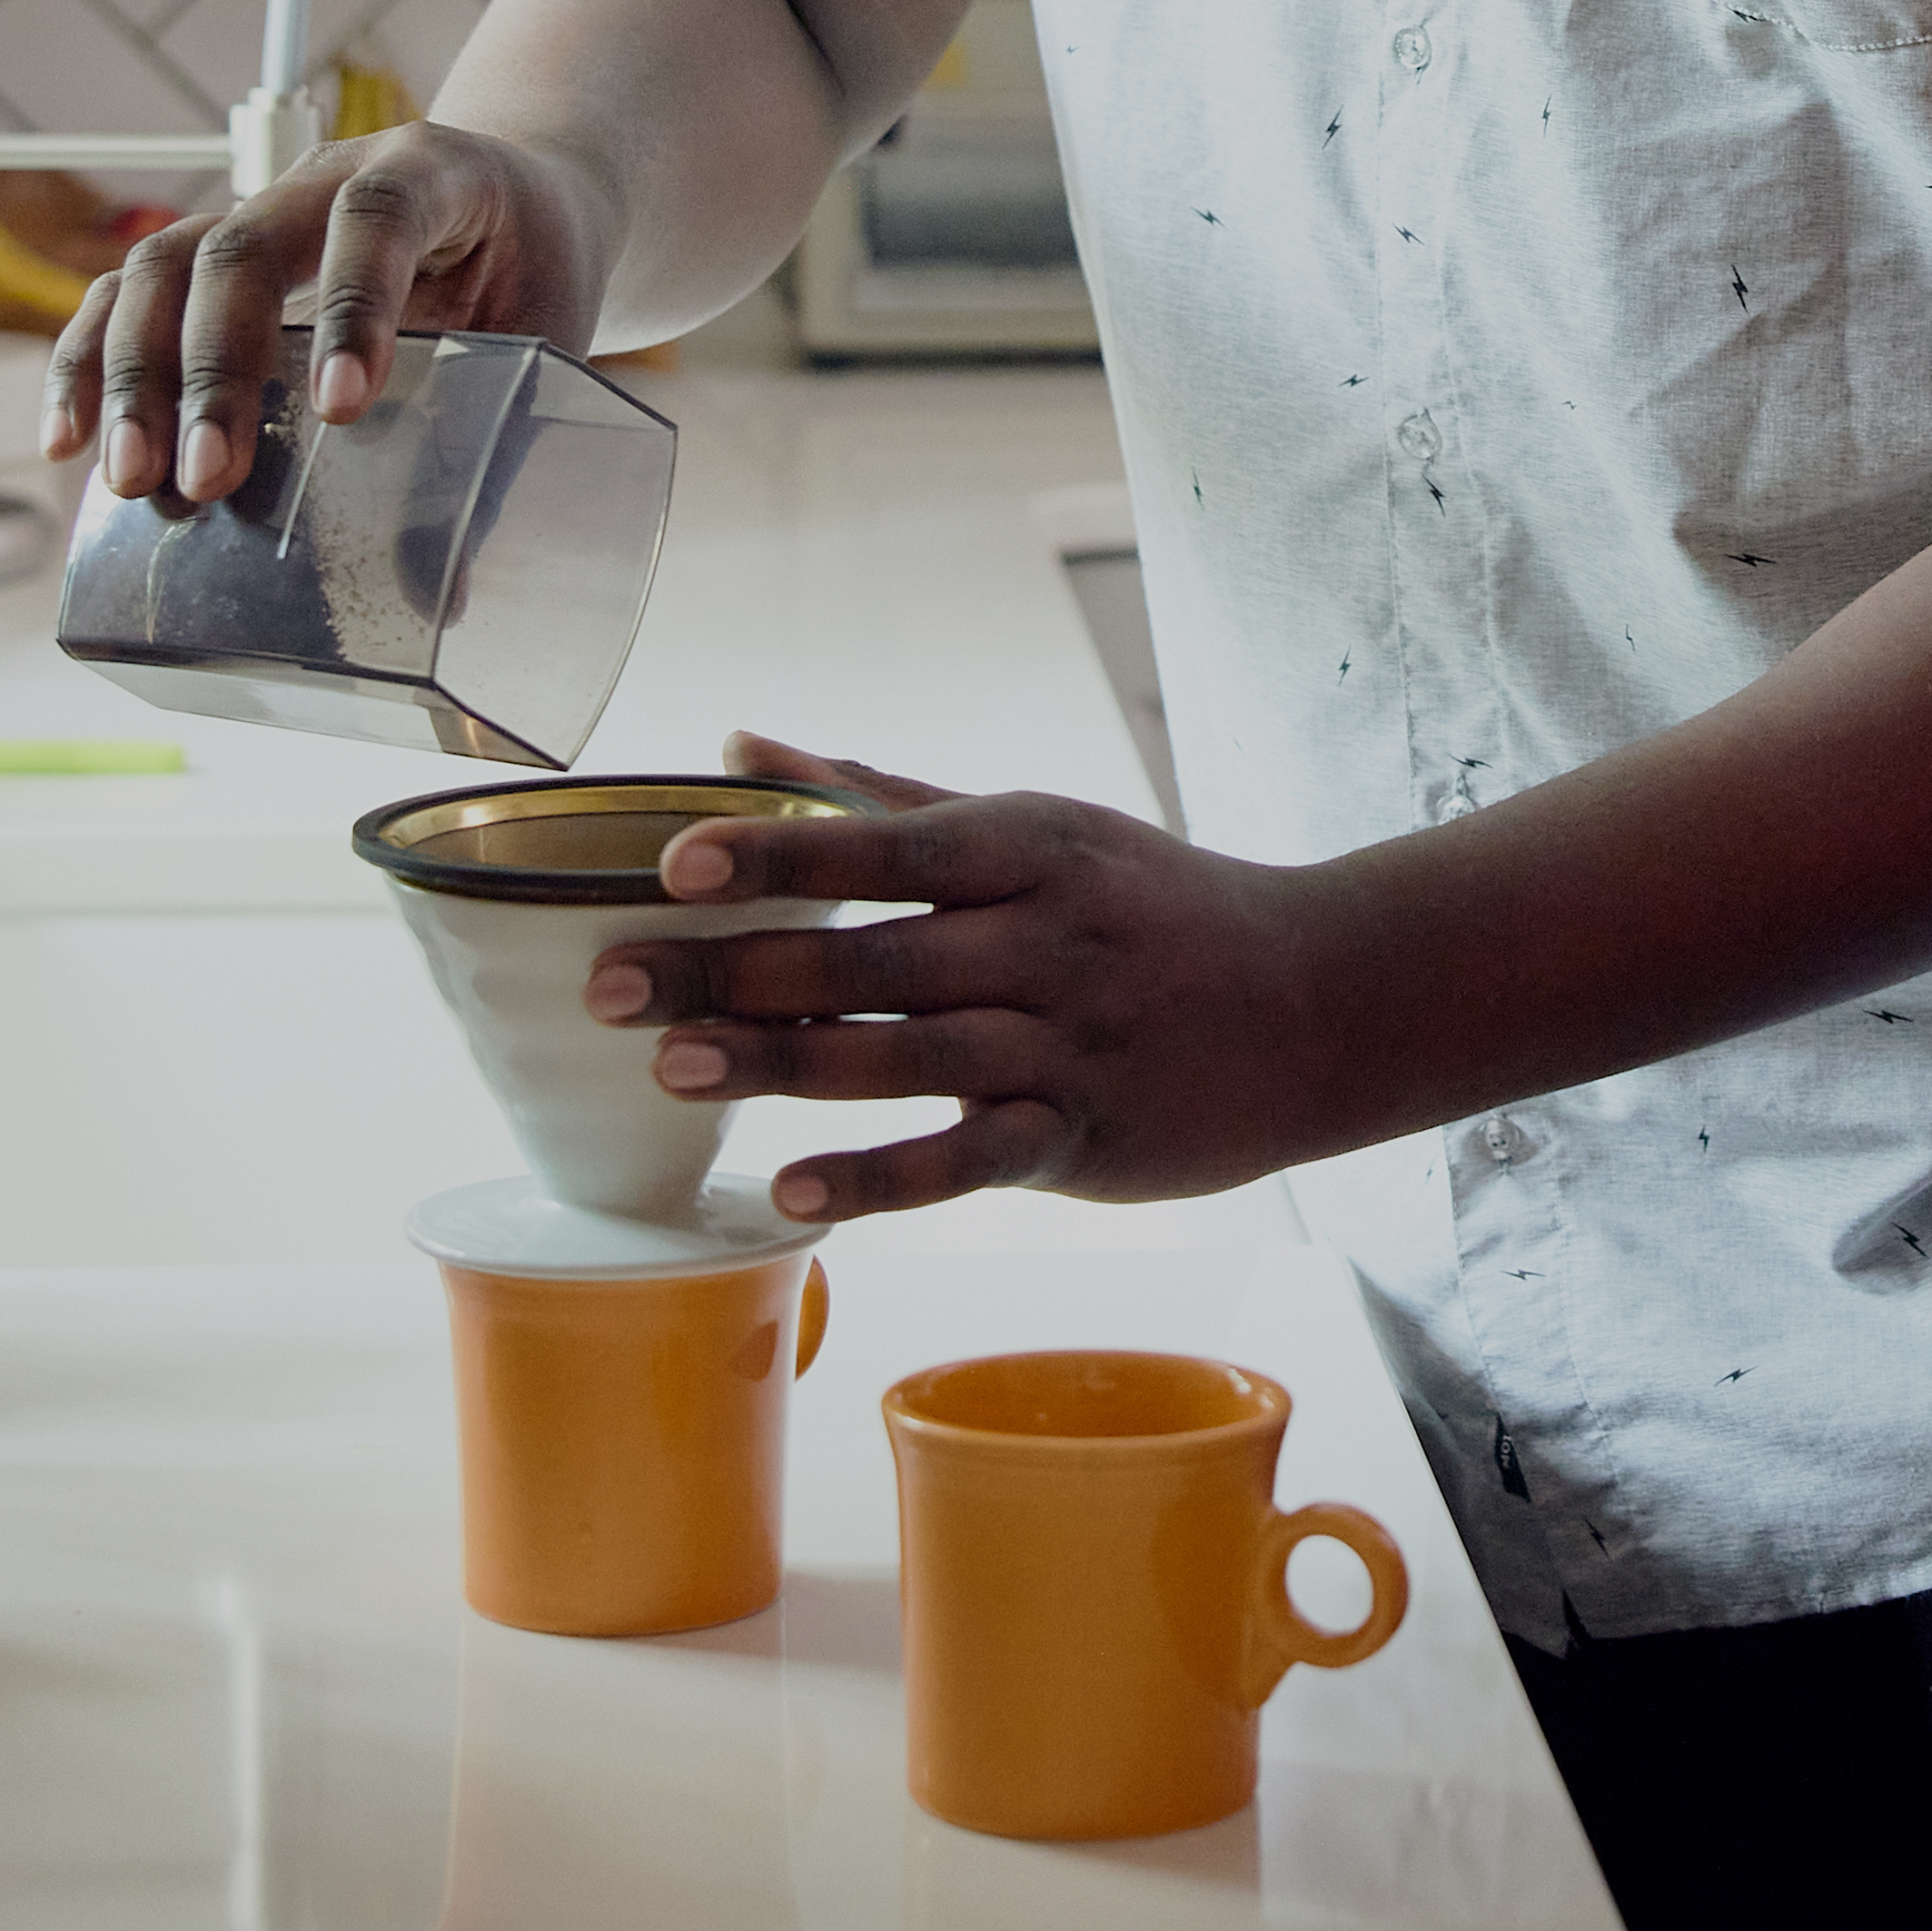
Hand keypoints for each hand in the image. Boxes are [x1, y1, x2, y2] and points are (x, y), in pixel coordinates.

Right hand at [43, 123, 611, 513]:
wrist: (512, 197)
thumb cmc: (529, 268)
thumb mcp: (544, 334)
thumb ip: (498, 437)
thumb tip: (440, 595)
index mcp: (431, 173)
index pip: (377, 217)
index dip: (350, 305)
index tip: (340, 410)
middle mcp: (326, 176)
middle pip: (242, 244)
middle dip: (215, 368)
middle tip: (208, 481)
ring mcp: (257, 207)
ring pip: (164, 264)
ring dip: (137, 374)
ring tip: (134, 481)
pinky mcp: (207, 253)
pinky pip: (125, 291)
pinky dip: (88, 360)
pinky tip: (70, 441)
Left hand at [597, 736, 1366, 1218]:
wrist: (1321, 1000)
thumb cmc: (1148, 904)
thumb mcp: (1034, 827)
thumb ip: (876, 794)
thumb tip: (737, 740)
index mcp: (1026, 846)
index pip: (883, 846)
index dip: (776, 853)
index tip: (672, 863)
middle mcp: (1046, 938)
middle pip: (871, 955)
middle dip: (734, 969)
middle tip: (611, 983)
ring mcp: (1067, 1043)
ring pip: (908, 1057)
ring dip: (786, 1064)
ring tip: (673, 1070)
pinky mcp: (1085, 1138)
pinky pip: (969, 1162)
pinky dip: (882, 1177)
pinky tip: (795, 1190)